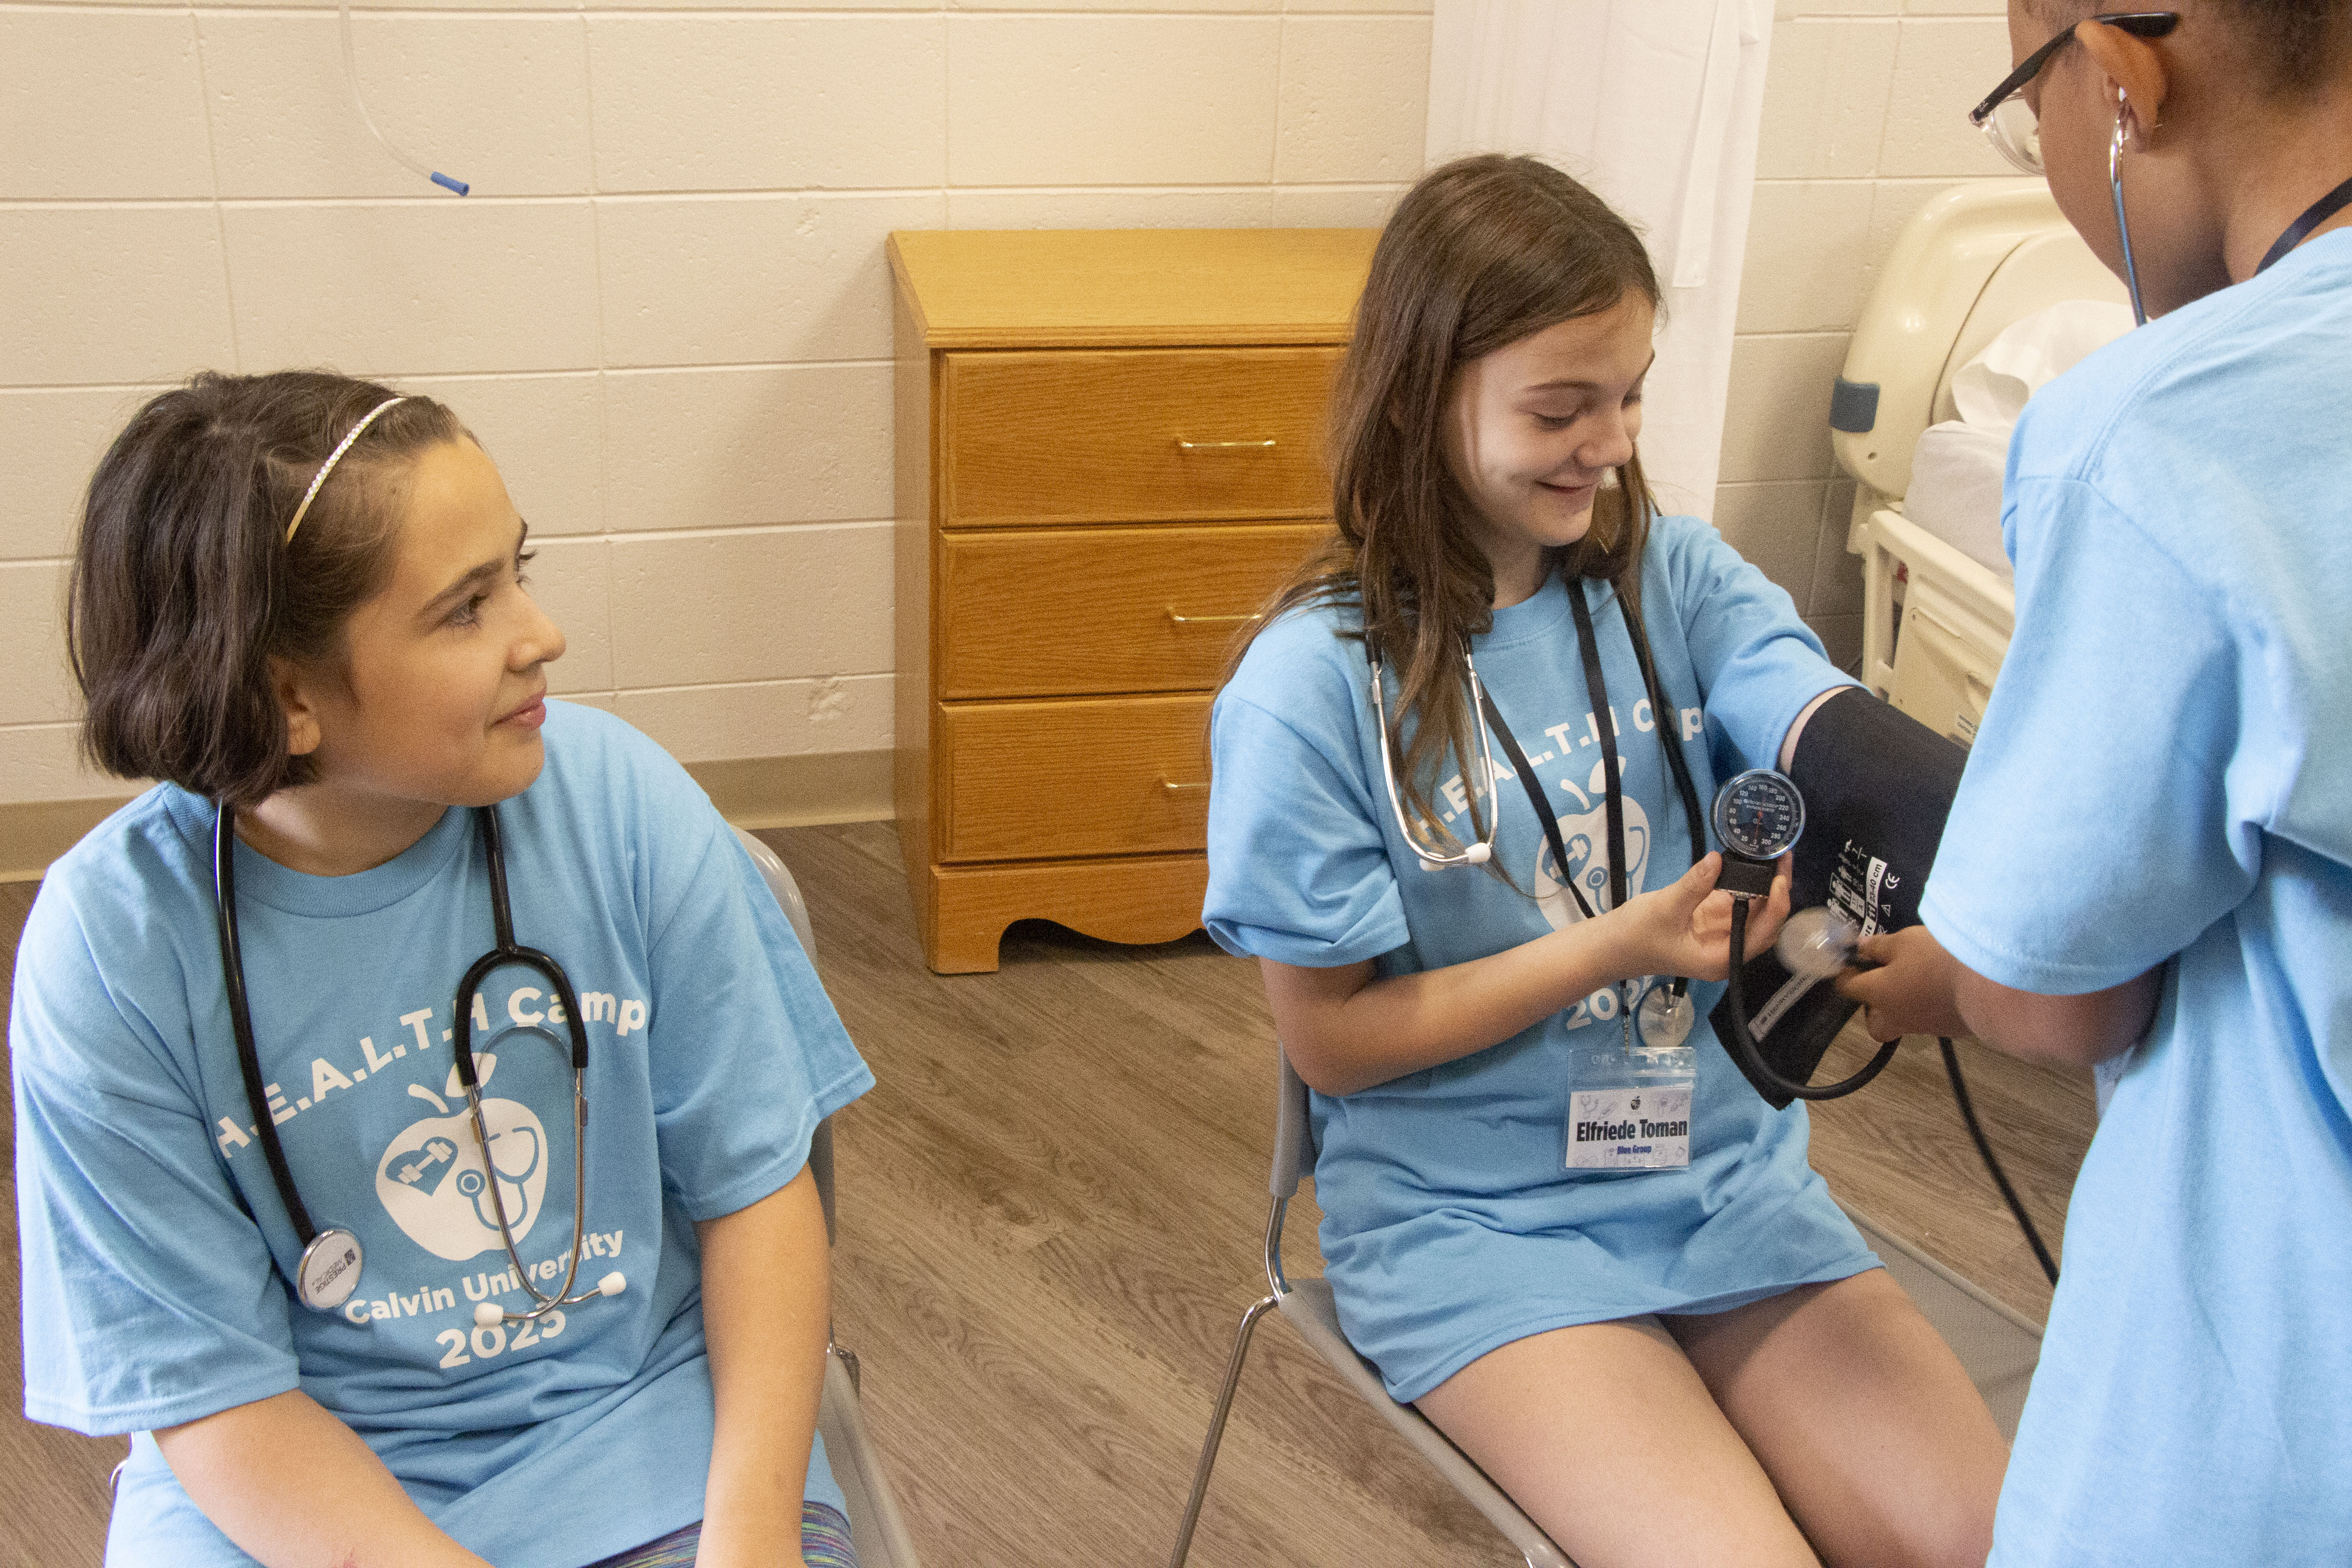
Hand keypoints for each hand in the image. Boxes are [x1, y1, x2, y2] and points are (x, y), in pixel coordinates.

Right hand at [1620, 852, 1789, 981]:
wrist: (1613, 944)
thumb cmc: (1637, 936)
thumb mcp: (1666, 908)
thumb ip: (1695, 885)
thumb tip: (1718, 859)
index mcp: (1721, 958)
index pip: (1762, 933)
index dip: (1776, 906)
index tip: (1779, 877)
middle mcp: (1727, 949)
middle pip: (1766, 923)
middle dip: (1777, 892)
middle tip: (1781, 858)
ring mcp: (1721, 933)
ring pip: (1754, 911)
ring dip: (1764, 886)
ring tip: (1772, 856)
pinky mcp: (1712, 920)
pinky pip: (1736, 901)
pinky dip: (1745, 883)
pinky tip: (1750, 863)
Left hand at [1834, 925, 1966, 1041]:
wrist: (1989, 984)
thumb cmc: (1938, 957)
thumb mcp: (1905, 941)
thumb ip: (1880, 947)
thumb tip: (1861, 948)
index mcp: (1879, 994)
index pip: (1849, 989)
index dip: (1846, 976)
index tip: (1851, 965)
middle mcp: (1898, 1017)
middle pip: (1876, 1025)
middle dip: (1875, 1009)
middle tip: (1886, 986)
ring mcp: (1927, 1027)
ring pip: (1906, 1023)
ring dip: (1907, 1006)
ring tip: (1922, 981)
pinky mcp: (1953, 1030)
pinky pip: (1934, 1021)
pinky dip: (1934, 1008)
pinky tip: (1946, 990)